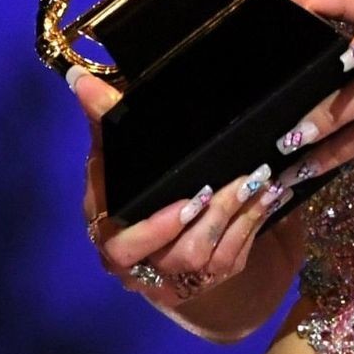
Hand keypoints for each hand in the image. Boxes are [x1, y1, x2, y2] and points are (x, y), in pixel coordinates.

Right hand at [70, 66, 291, 305]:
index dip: (155, 228)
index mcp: (110, 231)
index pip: (118, 240)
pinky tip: (273, 194)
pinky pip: (235, 254)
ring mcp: (179, 274)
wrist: (183, 226)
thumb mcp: (126, 155)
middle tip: (230, 187)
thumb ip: (106, 120)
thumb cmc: (146, 185)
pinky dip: (255, 221)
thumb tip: (80, 79)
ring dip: (235, 215)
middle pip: (170, 255)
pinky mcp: (213, 274)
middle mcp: (141, 262)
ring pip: (208, 254)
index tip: (189, 202)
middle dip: (204, 222)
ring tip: (257, 180)